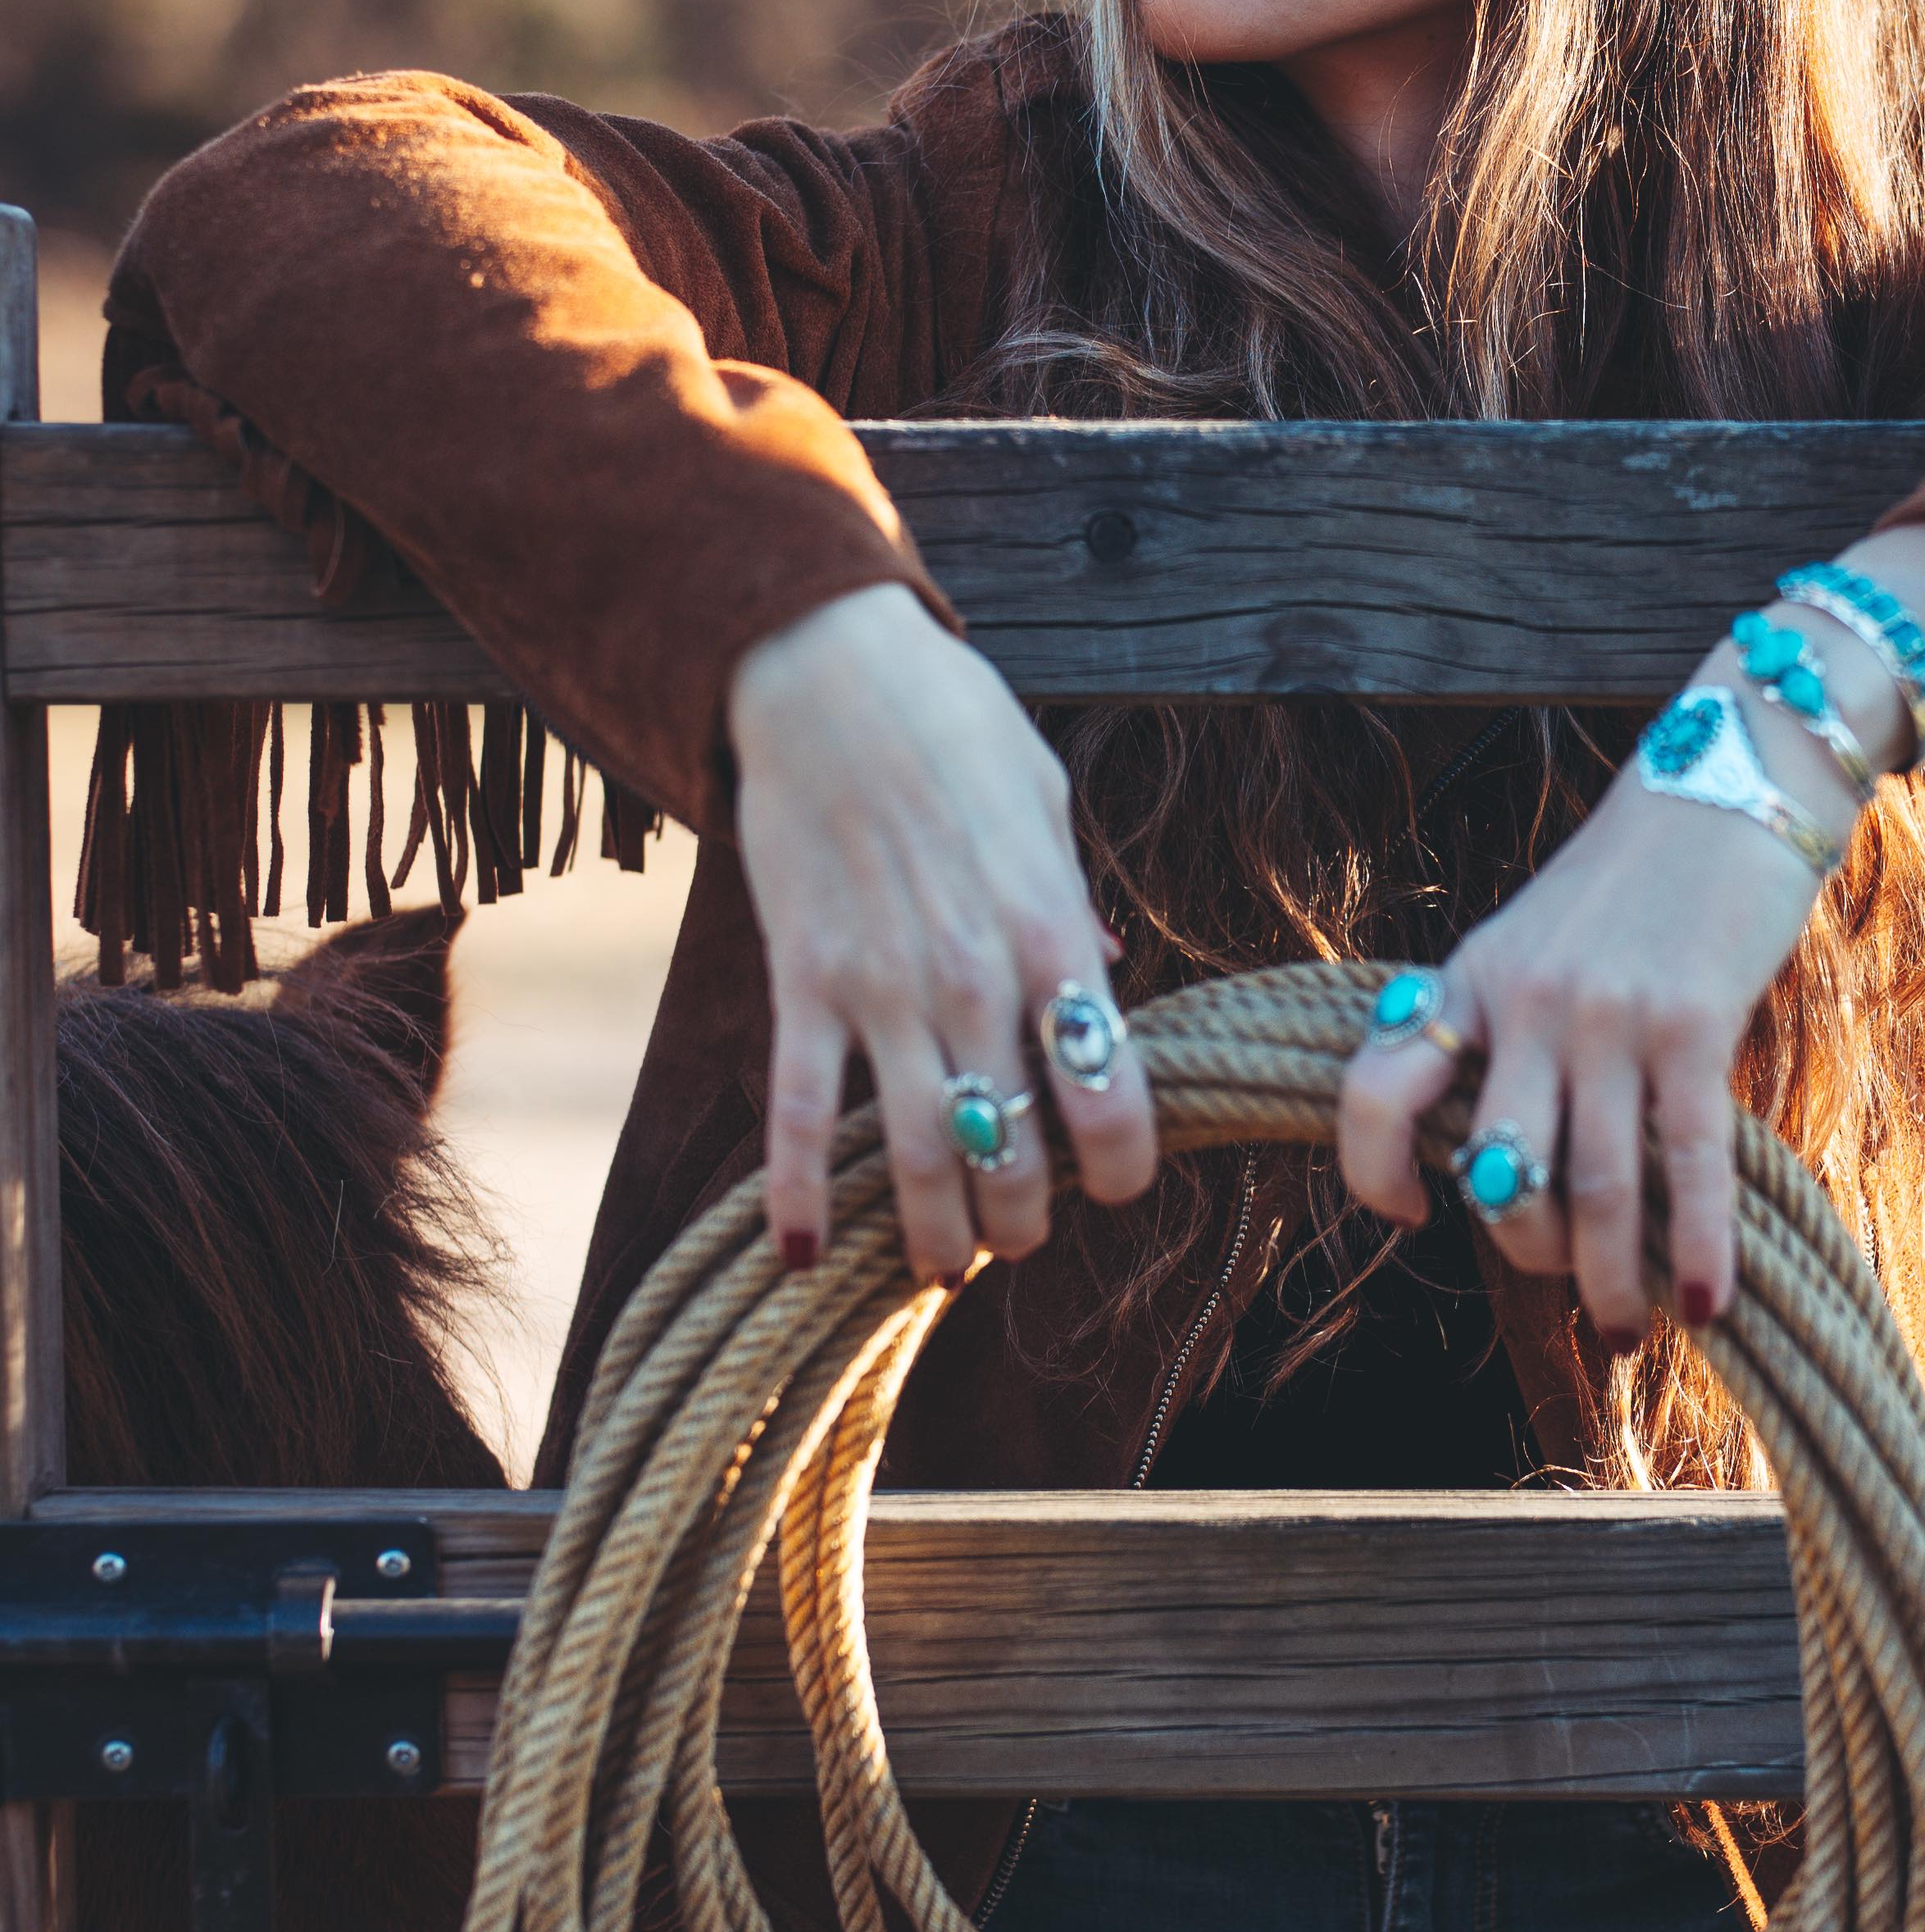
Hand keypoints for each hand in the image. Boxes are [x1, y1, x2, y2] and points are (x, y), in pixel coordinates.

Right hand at [729, 587, 1157, 1277]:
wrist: (827, 670)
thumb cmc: (952, 728)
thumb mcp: (1044, 808)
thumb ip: (1071, 907)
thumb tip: (1103, 973)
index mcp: (1050, 936)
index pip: (1109, 1095)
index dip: (1120, 1167)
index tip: (1113, 1185)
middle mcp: (974, 980)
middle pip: (1014, 1151)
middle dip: (1023, 1218)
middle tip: (1019, 1230)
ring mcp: (882, 989)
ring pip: (918, 1156)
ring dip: (934, 1232)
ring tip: (943, 1260)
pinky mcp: (801, 983)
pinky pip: (799, 1114)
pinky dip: (798, 1195)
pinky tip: (805, 1252)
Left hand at [1338, 757, 1827, 1336]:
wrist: (1730, 777)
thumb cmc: (1636, 877)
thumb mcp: (1535, 935)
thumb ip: (1506, 1026)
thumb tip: (1501, 1149)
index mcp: (1469, 980)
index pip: (1373, 1091)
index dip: (1374, 1174)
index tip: (1413, 1217)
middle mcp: (1523, 1003)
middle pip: (1494, 1173)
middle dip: (1528, 1254)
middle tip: (1573, 1292)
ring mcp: (1605, 1015)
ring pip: (1586, 1188)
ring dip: (1609, 1280)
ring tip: (1631, 1328)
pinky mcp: (1692, 1023)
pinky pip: (1685, 1165)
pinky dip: (1693, 1248)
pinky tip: (1704, 1302)